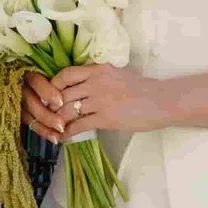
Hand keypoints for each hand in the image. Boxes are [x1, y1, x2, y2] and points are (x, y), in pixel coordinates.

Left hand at [24, 63, 157, 142]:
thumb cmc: (142, 89)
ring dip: (57, 121)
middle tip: (46, 115)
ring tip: (53, 128)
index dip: (53, 85)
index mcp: (98, 69)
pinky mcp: (105, 117)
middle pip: (62, 93)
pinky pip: (79, 125)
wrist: (161, 101)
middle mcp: (96, 82)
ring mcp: (100, 100)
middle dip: (51, 106)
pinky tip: (63, 138)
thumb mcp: (117, 75)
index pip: (66, 74)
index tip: (49, 95)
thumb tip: (80, 87)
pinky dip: (68, 133)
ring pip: (67, 110)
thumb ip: (98, 78)